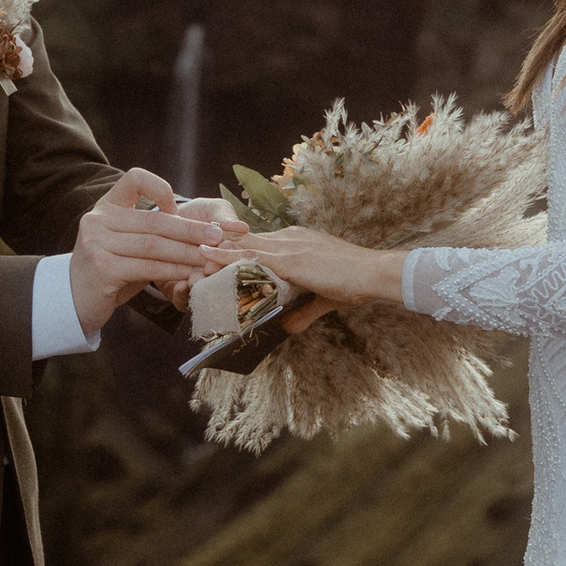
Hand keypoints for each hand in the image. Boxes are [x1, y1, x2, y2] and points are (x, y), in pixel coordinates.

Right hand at [69, 170, 225, 336]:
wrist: (76, 300)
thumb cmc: (111, 269)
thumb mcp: (128, 243)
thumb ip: (153, 232)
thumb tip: (203, 232)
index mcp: (106, 206)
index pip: (134, 179)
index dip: (160, 188)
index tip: (178, 207)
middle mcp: (97, 219)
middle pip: (153, 220)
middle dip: (190, 230)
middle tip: (217, 237)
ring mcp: (96, 243)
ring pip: (153, 245)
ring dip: (186, 253)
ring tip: (208, 258)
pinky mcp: (101, 268)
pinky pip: (146, 267)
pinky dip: (172, 270)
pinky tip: (188, 273)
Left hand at [215, 223, 405, 315]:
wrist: (373, 274)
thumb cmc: (356, 282)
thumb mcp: (324, 298)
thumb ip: (304, 312)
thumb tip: (288, 327)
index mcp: (298, 241)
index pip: (260, 242)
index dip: (237, 249)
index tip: (216, 256)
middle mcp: (290, 237)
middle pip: (247, 240)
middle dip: (222, 248)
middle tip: (196, 256)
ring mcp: (289, 246)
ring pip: (244, 245)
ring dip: (218, 251)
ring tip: (192, 256)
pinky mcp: (290, 259)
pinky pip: (251, 256)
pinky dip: (227, 256)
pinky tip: (208, 258)